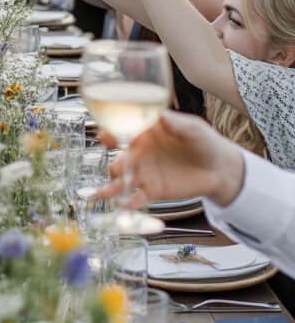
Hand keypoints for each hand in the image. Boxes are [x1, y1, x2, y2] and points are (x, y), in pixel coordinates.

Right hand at [96, 114, 245, 208]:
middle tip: (116, 169)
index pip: (123, 132)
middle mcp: (140, 153)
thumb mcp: (192, 128)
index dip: (111, 133)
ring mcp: (145, 173)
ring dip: (112, 187)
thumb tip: (161, 115)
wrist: (219, 168)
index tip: (105, 136)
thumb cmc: (204, 141)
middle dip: (115, 164)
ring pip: (123, 181)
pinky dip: (129, 204)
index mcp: (145, 134)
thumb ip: (176, 123)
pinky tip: (125, 206)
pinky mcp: (154, 191)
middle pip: (121, 159)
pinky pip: (137, 198)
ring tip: (103, 193)